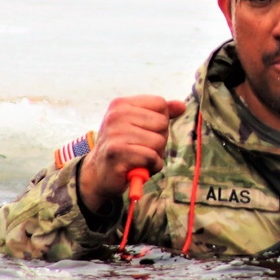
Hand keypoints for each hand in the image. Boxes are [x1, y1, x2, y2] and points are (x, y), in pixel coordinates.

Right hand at [78, 96, 186, 210]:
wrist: (98, 175)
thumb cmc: (124, 148)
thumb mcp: (140, 127)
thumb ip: (160, 114)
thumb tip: (181, 106)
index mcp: (121, 104)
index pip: (160, 104)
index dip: (160, 122)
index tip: (144, 132)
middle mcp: (116, 115)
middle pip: (162, 123)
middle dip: (159, 140)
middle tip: (141, 149)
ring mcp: (115, 133)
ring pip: (159, 141)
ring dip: (155, 156)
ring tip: (139, 159)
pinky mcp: (117, 152)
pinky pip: (152, 157)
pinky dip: (152, 166)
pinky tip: (139, 168)